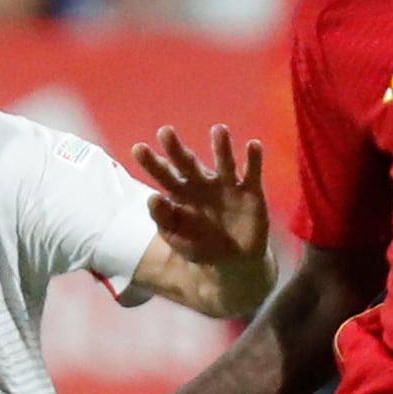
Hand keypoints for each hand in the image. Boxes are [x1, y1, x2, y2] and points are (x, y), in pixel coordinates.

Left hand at [133, 124, 268, 273]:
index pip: (164, 175)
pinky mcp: (251, 192)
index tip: (138, 149)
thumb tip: (152, 198)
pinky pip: (252, 173)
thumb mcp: (178, 238)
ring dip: (221, 146)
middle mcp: (202, 183)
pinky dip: (253, 159)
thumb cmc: (200, 246)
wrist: (234, 263)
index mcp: (181, 194)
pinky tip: (253, 146)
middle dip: (176, 149)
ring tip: (218, 130)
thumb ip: (164, 220)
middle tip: (164, 132)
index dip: (152, 163)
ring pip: (224, 162)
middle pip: (188, 163)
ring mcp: (227, 186)